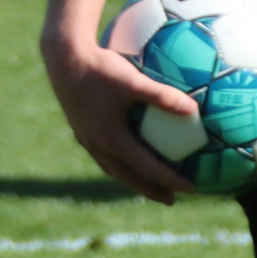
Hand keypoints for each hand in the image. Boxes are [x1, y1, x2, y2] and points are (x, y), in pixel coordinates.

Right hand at [41, 30, 197, 205]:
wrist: (63, 58)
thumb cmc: (100, 68)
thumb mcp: (133, 81)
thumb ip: (162, 96)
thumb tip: (193, 108)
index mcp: (111, 138)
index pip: (147, 167)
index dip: (170, 180)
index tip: (191, 189)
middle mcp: (97, 144)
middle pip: (127, 177)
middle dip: (150, 190)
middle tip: (171, 199)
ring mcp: (87, 139)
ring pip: (112, 169)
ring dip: (132, 180)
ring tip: (149, 185)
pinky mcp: (81, 130)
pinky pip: (103, 156)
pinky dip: (119, 164)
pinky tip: (128, 156)